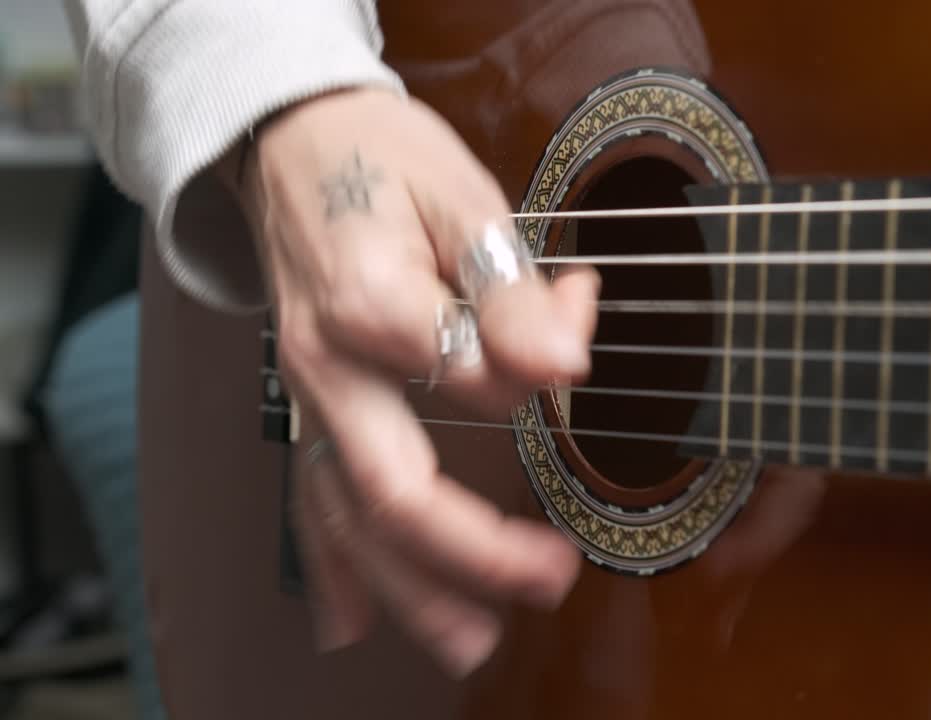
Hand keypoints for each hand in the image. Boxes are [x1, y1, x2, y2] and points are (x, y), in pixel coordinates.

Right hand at [227, 88, 599, 675]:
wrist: (290, 144)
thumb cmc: (379, 159)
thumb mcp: (460, 193)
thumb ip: (511, 289)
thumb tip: (566, 366)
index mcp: (370, 302)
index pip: (473, 372)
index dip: (541, 362)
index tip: (580, 320)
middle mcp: (329, 365)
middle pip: (392, 486)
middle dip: (470, 550)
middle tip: (548, 580)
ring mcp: (310, 394)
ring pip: (348, 513)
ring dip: (407, 588)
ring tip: (469, 641)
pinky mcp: (309, 404)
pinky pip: (309, 497)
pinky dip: (332, 567)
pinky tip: (352, 624)